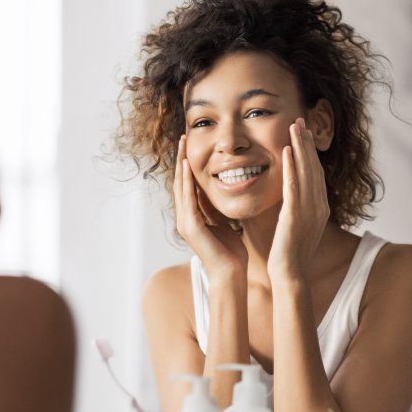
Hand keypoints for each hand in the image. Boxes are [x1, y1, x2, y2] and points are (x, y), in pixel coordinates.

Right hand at [174, 135, 247, 278]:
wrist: (231, 274)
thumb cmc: (231, 252)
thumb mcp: (224, 223)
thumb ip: (215, 209)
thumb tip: (217, 191)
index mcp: (193, 216)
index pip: (188, 185)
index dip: (188, 165)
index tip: (191, 145)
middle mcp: (185, 218)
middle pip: (180, 182)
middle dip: (181, 159)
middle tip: (183, 137)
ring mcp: (185, 222)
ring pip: (180, 187)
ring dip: (181, 165)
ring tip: (183, 145)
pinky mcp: (191, 227)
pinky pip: (187, 199)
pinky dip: (187, 181)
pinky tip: (188, 166)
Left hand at [267, 118, 329, 281]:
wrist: (290, 275)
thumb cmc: (288, 254)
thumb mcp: (295, 225)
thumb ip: (295, 207)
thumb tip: (288, 195)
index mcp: (319, 207)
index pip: (316, 173)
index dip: (310, 151)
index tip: (303, 133)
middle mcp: (318, 205)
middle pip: (314, 167)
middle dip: (307, 142)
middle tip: (300, 120)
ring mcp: (310, 210)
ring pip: (307, 172)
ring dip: (301, 147)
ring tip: (294, 126)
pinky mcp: (296, 216)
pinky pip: (294, 187)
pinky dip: (292, 167)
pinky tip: (287, 151)